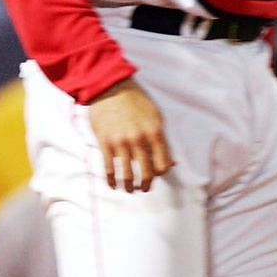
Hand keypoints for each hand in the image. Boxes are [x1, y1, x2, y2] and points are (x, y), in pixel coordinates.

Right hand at [86, 78, 173, 192]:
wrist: (110, 87)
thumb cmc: (135, 100)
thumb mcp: (155, 116)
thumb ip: (162, 139)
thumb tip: (171, 162)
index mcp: (155, 132)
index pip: (163, 163)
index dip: (161, 173)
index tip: (156, 174)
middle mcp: (139, 139)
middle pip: (147, 172)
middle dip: (146, 184)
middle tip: (144, 189)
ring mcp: (121, 142)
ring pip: (128, 174)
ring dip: (129, 186)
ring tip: (129, 190)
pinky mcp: (106, 143)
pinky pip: (110, 168)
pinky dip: (112, 180)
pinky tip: (113, 185)